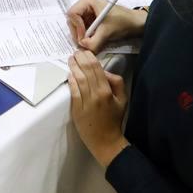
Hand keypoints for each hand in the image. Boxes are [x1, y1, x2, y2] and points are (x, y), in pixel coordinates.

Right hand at [66, 0, 146, 51]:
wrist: (134, 23)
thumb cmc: (122, 22)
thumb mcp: (107, 32)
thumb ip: (94, 42)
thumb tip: (82, 48)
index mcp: (87, 0)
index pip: (73, 13)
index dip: (77, 27)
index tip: (84, 38)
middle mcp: (84, 4)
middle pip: (72, 20)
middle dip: (78, 33)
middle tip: (85, 43)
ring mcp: (86, 11)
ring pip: (75, 26)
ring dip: (81, 35)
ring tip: (90, 42)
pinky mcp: (89, 19)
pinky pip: (81, 28)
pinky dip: (85, 36)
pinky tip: (92, 40)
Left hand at [68, 50, 129, 167]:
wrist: (105, 140)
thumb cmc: (114, 119)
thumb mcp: (123, 100)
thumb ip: (117, 82)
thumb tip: (105, 71)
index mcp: (107, 91)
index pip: (96, 69)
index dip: (89, 58)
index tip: (85, 52)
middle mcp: (95, 94)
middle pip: (86, 71)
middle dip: (80, 59)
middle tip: (76, 52)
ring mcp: (85, 102)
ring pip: (78, 79)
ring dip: (73, 67)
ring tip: (71, 59)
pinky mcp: (77, 109)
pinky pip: (73, 91)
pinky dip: (71, 81)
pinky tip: (69, 74)